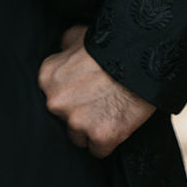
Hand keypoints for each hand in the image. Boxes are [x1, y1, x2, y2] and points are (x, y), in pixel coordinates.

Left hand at [37, 25, 155, 157]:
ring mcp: (77, 121)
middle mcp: (56, 101)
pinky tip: (117, 123)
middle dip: (79, 113)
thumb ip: (63, 49)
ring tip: (109, 109)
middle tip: (99, 100)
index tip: (84, 90)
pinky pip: (98, 150)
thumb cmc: (109, 45)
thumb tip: (60, 52)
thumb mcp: (78, 35)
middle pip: (63, 120)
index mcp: (47, 78)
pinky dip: (108, 141)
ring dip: (92, 129)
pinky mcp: (99, 137)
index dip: (71, 95)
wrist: (139, 57)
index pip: (53, 97)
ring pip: (79, 138)